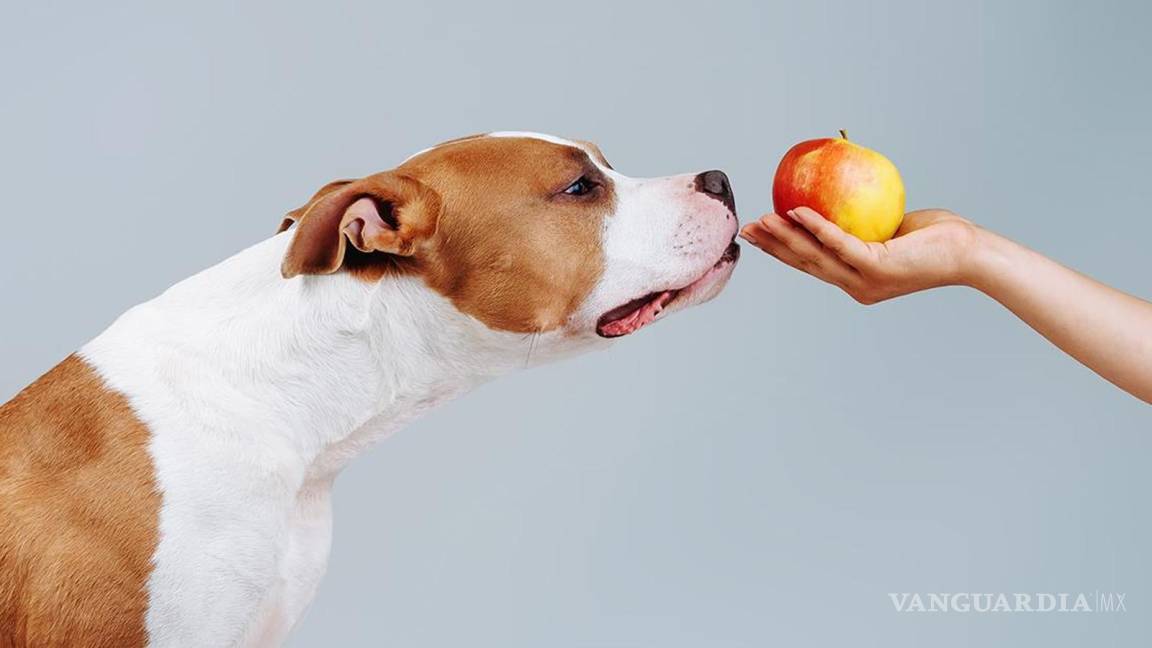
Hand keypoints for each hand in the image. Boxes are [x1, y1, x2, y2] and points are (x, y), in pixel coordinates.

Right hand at [740, 207, 979, 303]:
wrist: (971, 253)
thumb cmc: (939, 237)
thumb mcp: (894, 227)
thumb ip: (867, 220)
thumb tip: (843, 191)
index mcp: (858, 281)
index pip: (812, 266)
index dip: (782, 252)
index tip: (760, 235)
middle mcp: (858, 287)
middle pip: (805, 264)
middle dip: (773, 247)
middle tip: (747, 230)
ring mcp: (866, 280)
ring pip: (816, 256)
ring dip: (785, 236)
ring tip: (764, 219)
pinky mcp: (878, 267)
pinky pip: (840, 242)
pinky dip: (816, 226)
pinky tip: (797, 210)